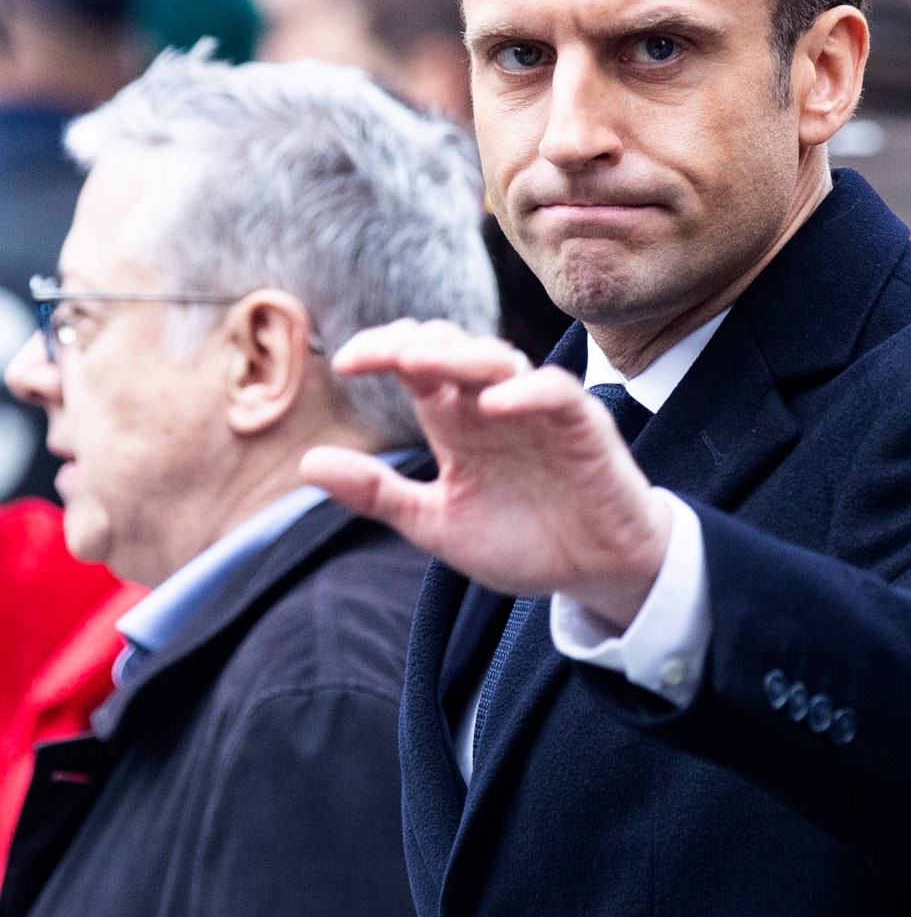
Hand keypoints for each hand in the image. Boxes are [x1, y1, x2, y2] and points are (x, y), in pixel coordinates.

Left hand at [299, 319, 669, 629]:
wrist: (597, 572)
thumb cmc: (525, 541)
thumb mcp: (437, 524)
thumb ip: (377, 494)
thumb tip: (307, 460)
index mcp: (458, 424)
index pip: (417, 366)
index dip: (382, 352)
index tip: (345, 365)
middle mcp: (495, 407)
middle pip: (454, 350)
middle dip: (415, 343)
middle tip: (378, 356)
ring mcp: (540, 412)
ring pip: (501, 359)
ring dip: (461, 355)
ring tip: (420, 361)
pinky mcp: (583, 426)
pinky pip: (557, 392)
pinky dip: (528, 391)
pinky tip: (495, 403)